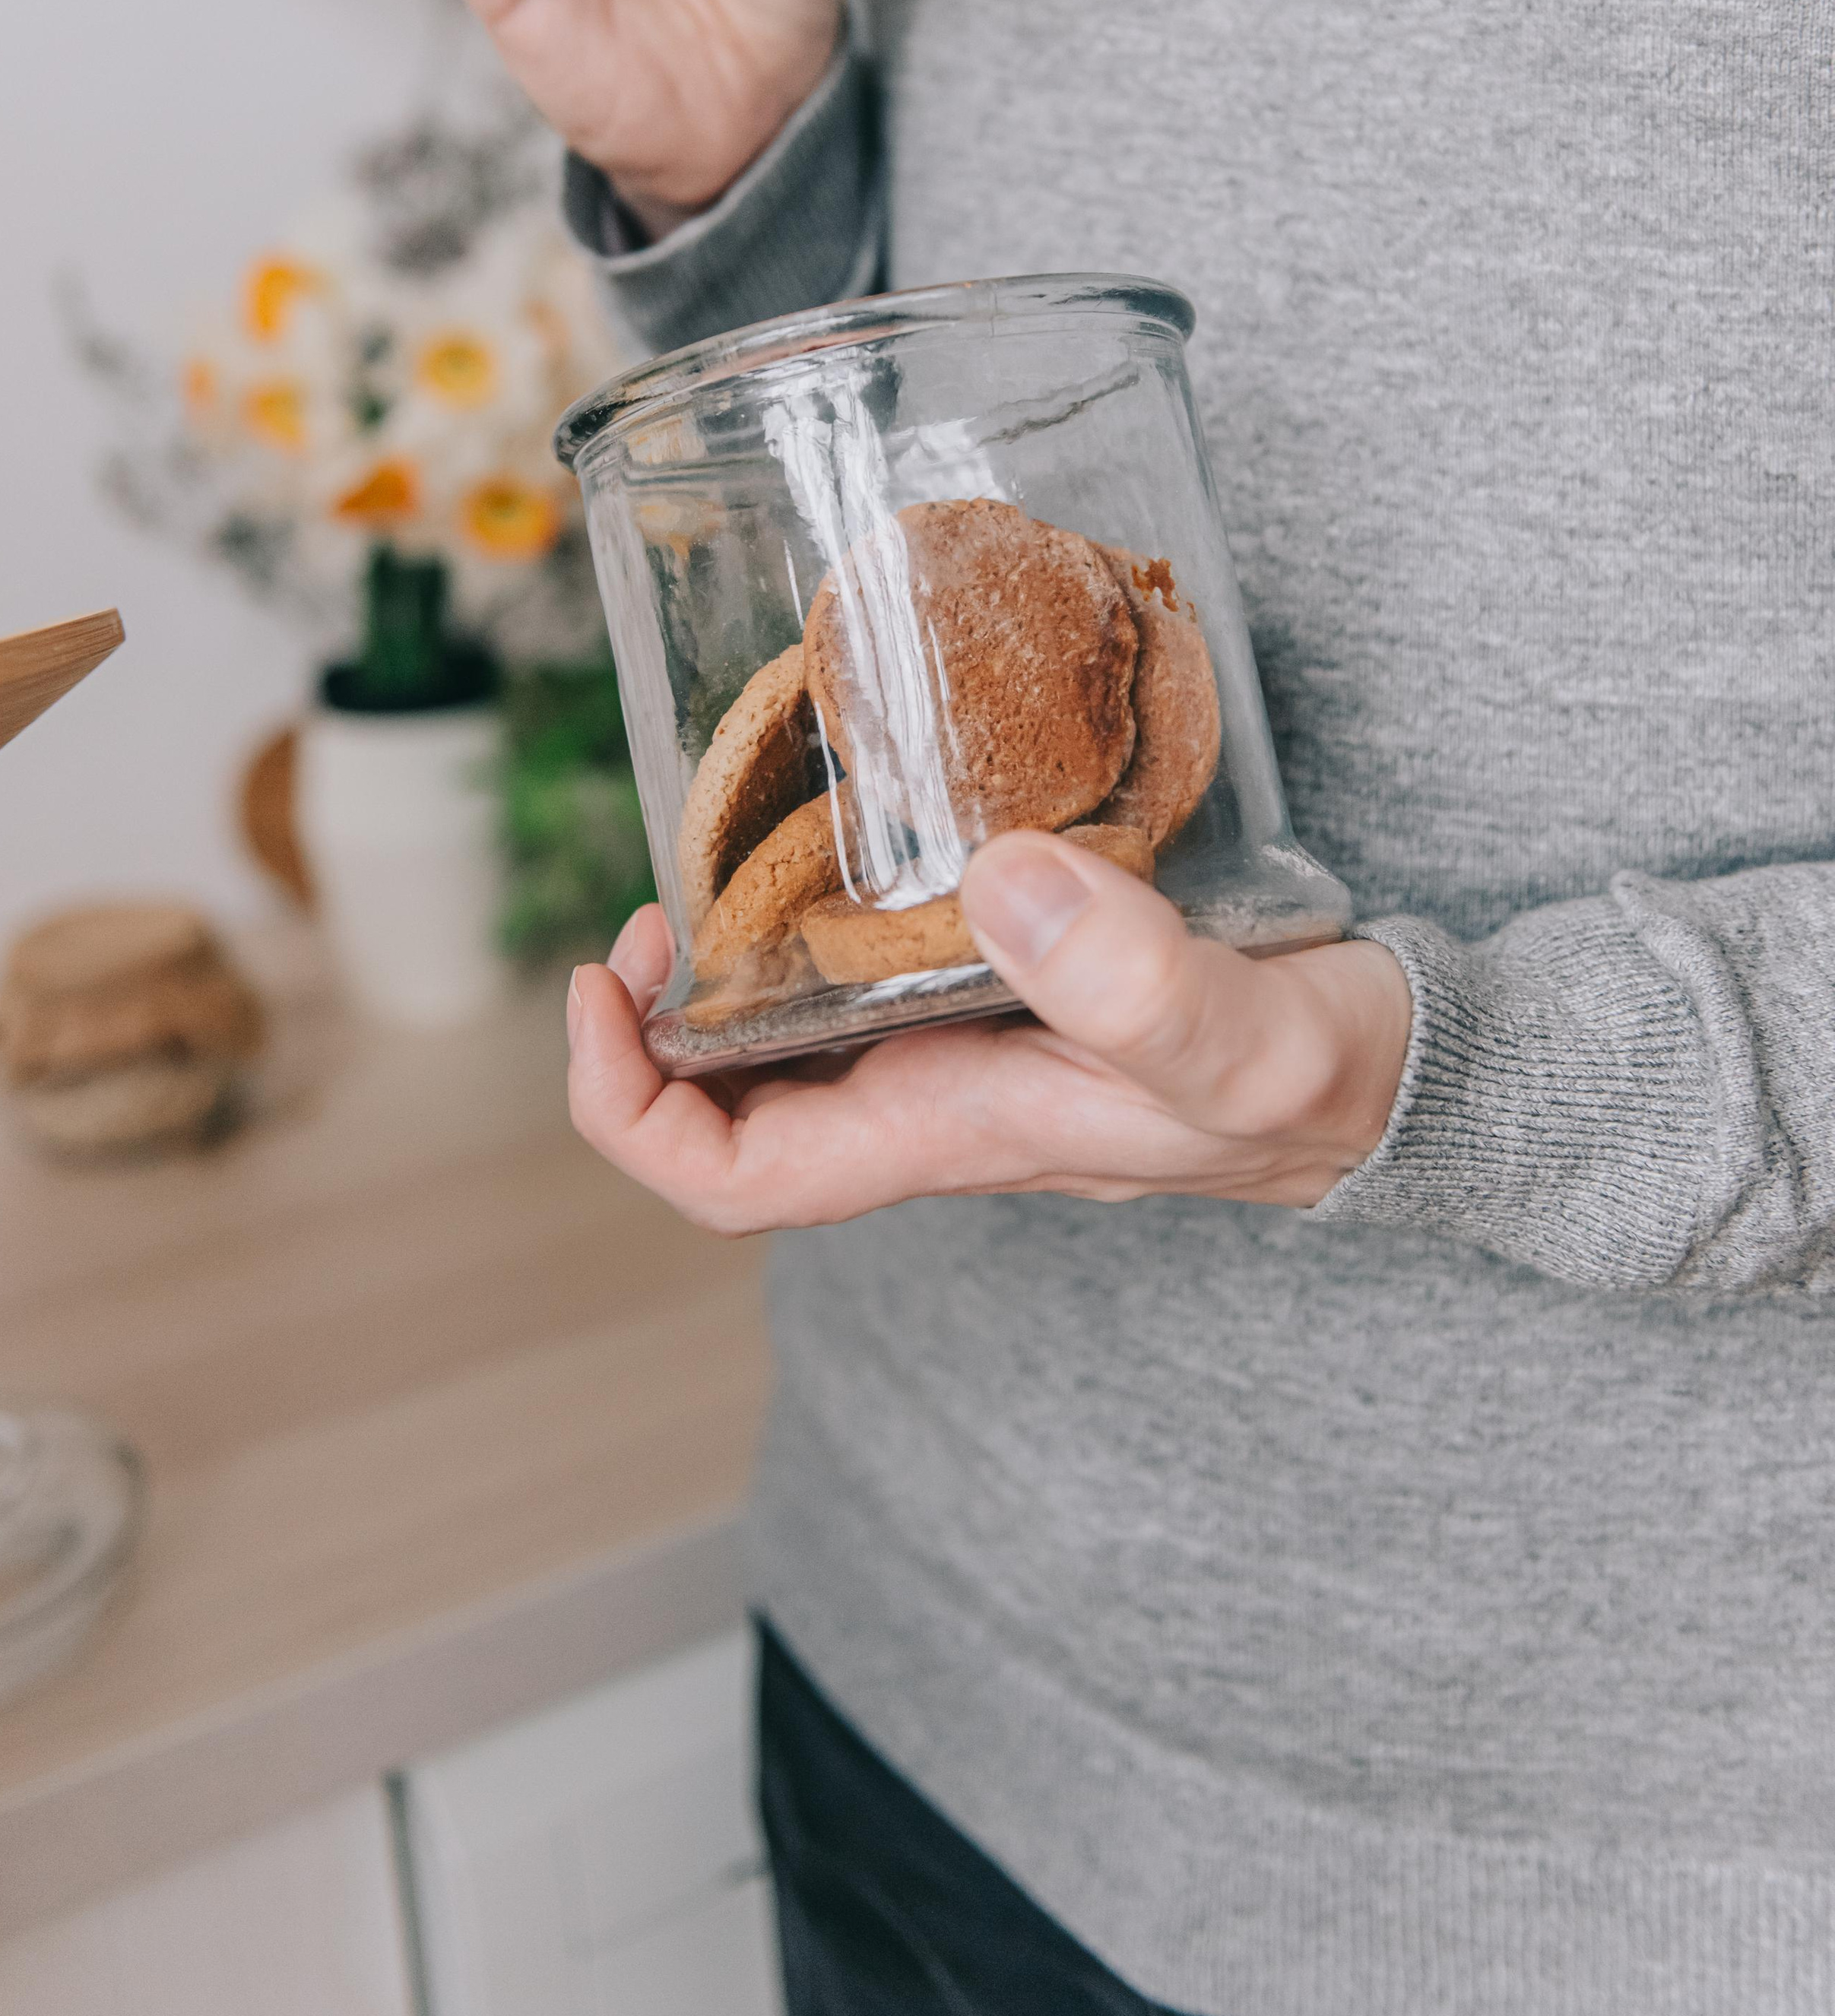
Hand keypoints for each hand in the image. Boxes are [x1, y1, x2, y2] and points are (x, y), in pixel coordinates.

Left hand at [567, 834, 1412, 1231]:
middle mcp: (937, 1107)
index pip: (730, 1181)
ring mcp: (969, 1060)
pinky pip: (871, 980)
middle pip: (730, 1113)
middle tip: (661, 896)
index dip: (626, 1106)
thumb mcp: (1246, 1041)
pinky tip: (848, 834)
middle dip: (651, 1023)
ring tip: (722, 853)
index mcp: (955, 1134)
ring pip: (793, 1046)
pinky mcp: (1012, 1001)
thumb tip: (1000, 881)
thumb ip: (1140, 984)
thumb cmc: (1327, 1079)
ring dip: (727, 969)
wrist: (1407, 1075)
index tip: (608, 983)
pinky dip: (820, 922)